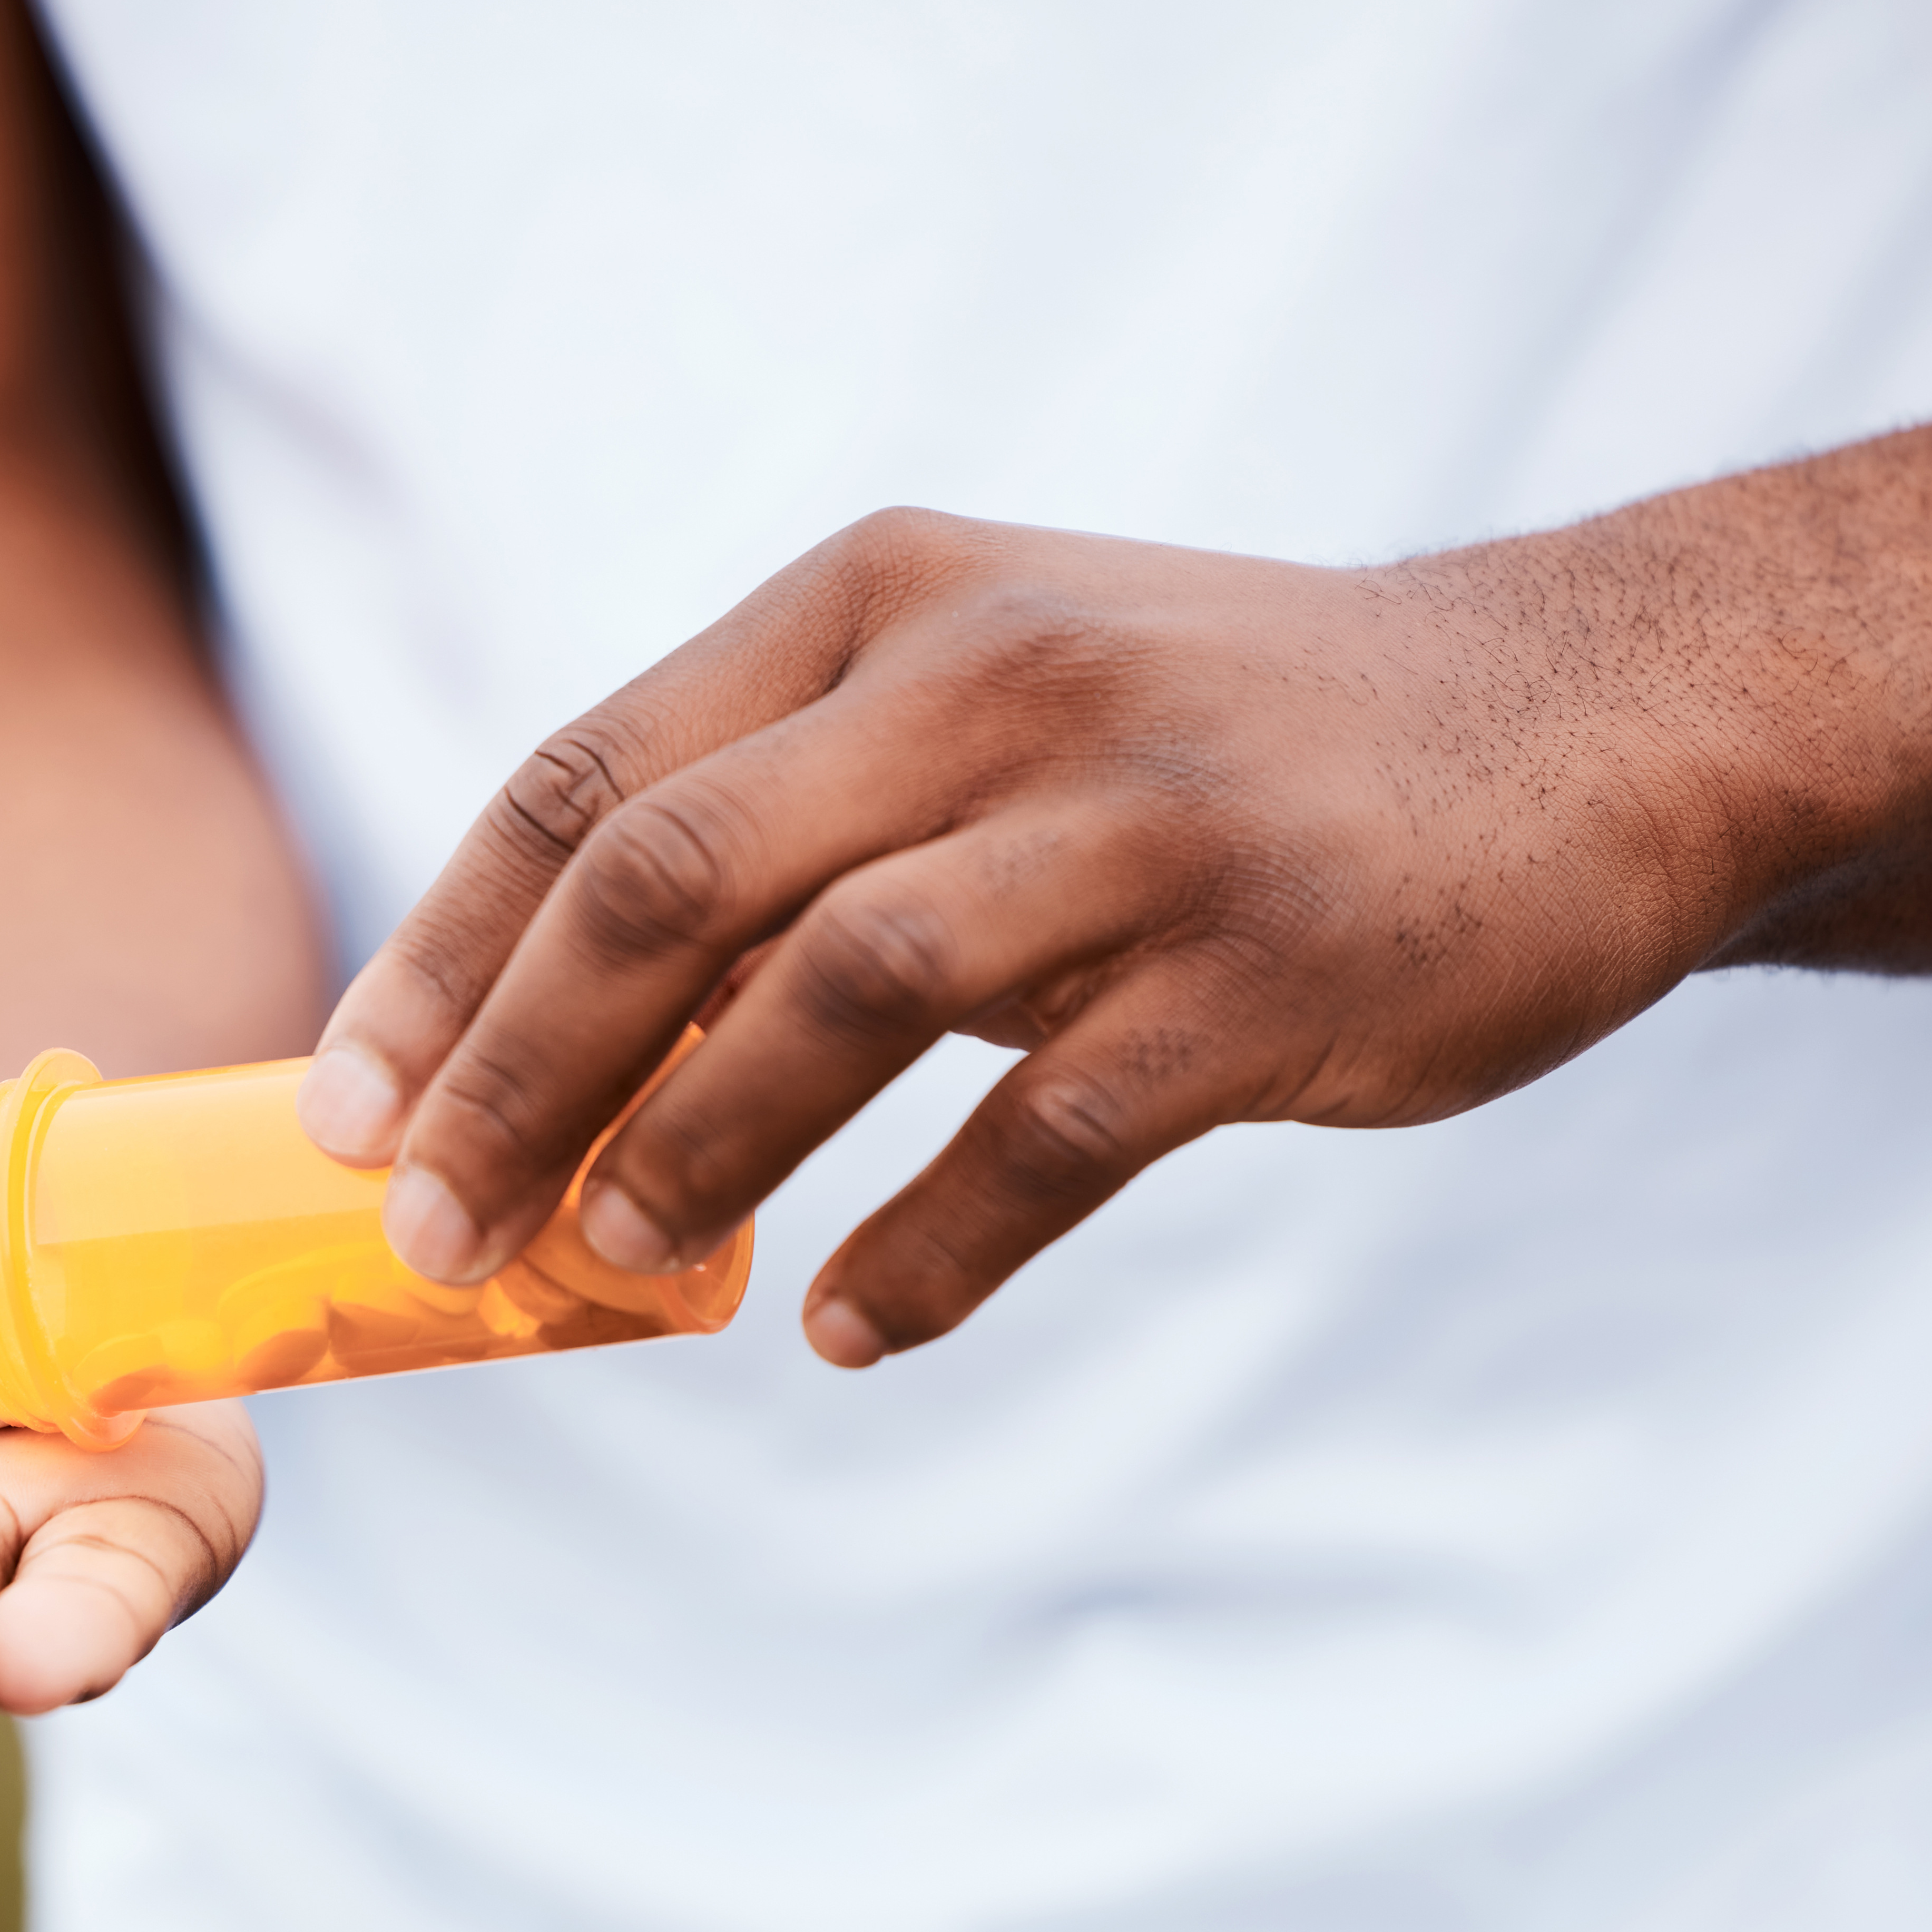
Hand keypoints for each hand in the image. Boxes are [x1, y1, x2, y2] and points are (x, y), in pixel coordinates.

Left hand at [296, 508, 1784, 1365]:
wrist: (1588, 720)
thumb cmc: (1223, 743)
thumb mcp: (994, 693)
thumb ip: (798, 818)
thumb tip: (566, 1037)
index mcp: (887, 603)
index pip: (587, 777)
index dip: (443, 954)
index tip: (343, 1107)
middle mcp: (995, 676)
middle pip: (669, 883)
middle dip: (514, 1074)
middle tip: (433, 1228)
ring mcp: (1141, 817)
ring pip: (838, 992)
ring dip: (693, 1155)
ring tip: (615, 1268)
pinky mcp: (1269, 964)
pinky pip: (1048, 1137)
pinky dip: (927, 1252)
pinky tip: (854, 1328)